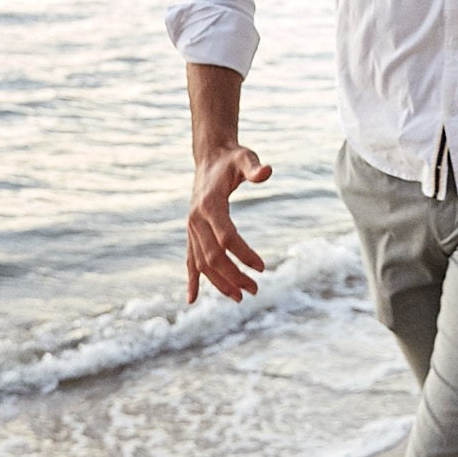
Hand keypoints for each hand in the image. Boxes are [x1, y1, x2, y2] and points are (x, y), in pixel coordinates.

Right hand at [187, 146, 271, 302]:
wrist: (210, 158)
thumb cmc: (232, 159)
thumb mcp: (245, 157)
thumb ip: (254, 167)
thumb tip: (268, 171)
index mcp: (209, 205)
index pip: (226, 237)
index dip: (243, 254)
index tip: (262, 267)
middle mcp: (196, 220)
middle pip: (212, 256)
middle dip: (233, 276)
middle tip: (255, 289)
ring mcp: (191, 228)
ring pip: (201, 263)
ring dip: (219, 282)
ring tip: (240, 297)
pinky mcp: (192, 233)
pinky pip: (189, 260)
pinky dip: (192, 280)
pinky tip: (193, 299)